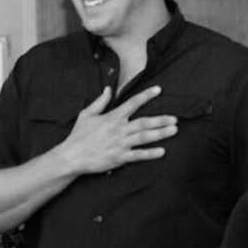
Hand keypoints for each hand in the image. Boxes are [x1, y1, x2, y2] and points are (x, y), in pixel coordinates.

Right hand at [62, 85, 177, 174]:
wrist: (72, 156)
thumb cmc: (79, 135)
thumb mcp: (87, 114)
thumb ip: (100, 102)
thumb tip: (109, 89)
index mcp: (112, 117)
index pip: (132, 103)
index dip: (146, 96)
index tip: (159, 89)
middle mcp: (119, 129)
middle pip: (144, 122)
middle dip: (161, 120)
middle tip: (175, 118)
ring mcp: (120, 144)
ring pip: (144, 137)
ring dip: (160, 134)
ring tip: (174, 130)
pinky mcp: (119, 158)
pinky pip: (138, 155)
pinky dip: (150, 154)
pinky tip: (162, 151)